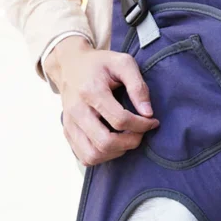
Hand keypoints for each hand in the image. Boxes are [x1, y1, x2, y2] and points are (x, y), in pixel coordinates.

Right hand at [45, 36, 158, 165]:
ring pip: (93, 155)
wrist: (70, 65)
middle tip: (140, 133)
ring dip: (116, 152)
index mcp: (91, 91)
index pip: (120, 120)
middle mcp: (76, 110)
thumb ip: (138, 86)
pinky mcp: (68, 132)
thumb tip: (148, 113)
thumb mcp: (123, 63)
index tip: (152, 121)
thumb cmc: (100, 64)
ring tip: (126, 139)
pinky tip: (113, 143)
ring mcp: (69, 124)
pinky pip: (85, 157)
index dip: (142, 125)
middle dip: (130, 142)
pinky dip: (102, 156)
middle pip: (105, 142)